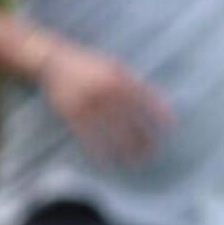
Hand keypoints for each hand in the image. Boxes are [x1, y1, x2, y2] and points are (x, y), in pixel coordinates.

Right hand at [35, 42, 171, 165]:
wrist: (53, 62)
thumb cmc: (89, 66)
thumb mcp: (116, 67)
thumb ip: (134, 83)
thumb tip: (158, 104)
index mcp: (121, 79)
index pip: (147, 100)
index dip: (160, 116)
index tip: (170, 130)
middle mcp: (107, 91)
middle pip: (133, 120)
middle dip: (145, 139)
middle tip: (153, 153)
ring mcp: (90, 103)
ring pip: (113, 132)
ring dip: (126, 150)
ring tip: (135, 163)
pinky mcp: (72, 113)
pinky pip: (88, 137)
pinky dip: (98, 151)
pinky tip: (106, 162)